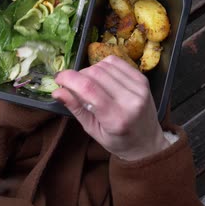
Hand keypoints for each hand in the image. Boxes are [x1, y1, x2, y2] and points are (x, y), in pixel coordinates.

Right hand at [52, 55, 169, 160]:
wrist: (147, 142)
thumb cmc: (117, 141)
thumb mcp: (92, 130)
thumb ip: (76, 108)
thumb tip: (56, 91)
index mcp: (116, 118)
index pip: (89, 89)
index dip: (69, 79)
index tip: (58, 79)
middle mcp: (130, 101)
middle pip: (95, 74)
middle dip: (78, 76)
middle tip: (73, 86)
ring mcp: (139, 88)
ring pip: (105, 66)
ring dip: (90, 71)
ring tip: (90, 84)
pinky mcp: (143, 79)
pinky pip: (117, 62)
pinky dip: (103, 65)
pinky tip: (102, 77)